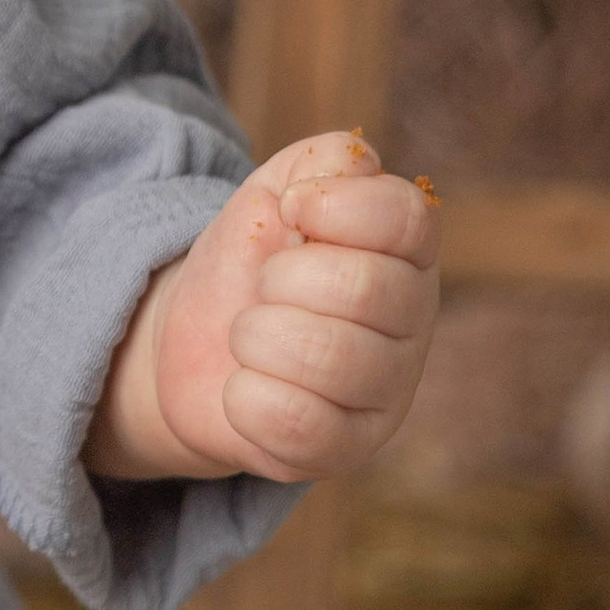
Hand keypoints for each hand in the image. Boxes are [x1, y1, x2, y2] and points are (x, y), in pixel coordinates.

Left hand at [87, 131, 438, 484]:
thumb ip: (323, 160)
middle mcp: (414, 322)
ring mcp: (387, 391)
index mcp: (407, 251)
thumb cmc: (250, 260)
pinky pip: (299, 424)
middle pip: (362, 289)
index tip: (289, 210)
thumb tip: (360, 165)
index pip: (407, 218)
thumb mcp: (274, 191)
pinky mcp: (347, 449)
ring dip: (256, 337)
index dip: (334, 208)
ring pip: (329, 358)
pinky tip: (246, 388)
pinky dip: (246, 399)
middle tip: (264, 286)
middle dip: (281, 278)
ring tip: (251, 337)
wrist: (195, 342)